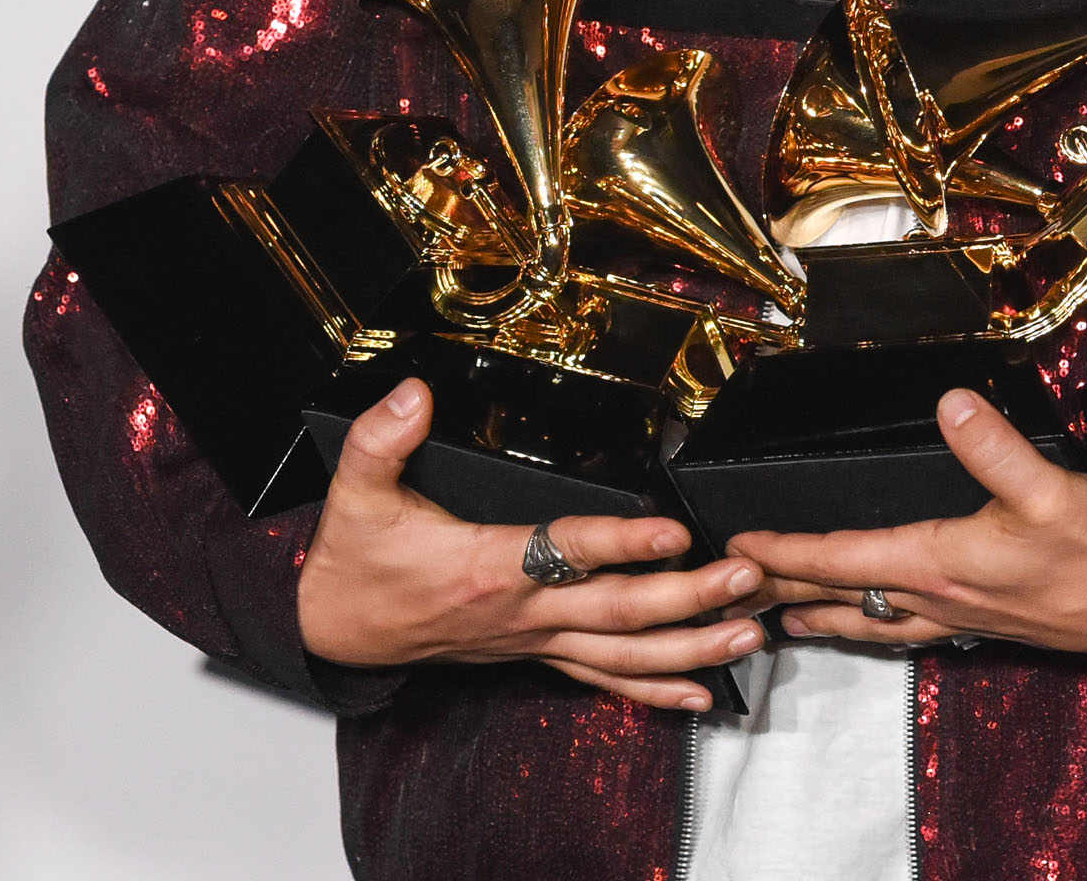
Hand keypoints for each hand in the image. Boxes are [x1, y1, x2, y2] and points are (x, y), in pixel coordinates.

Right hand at [294, 378, 767, 709]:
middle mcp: (524, 612)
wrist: (337, 630)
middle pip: (618, 612)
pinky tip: (700, 693)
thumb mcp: (355, 493)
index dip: (623, 541)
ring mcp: (534, 641)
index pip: (568, 549)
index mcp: (490, 567)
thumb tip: (413, 393)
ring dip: (691, 648)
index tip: (674, 531)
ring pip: (624, 655)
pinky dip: (655, 690)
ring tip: (749, 634)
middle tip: (746, 579)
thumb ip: (381, 439)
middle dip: (689, 598)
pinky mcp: (535, 655)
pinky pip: (603, 680)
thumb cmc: (356, 563)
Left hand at [733, 390, 1086, 655]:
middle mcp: (943, 599)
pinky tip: (885, 621)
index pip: (842, 560)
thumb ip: (995, 447)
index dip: (786, 552)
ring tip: (788, 620)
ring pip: (876, 621)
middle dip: (787, 591)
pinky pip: (912, 629)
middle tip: (735, 589)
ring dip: (827, 617)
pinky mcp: (989, 622)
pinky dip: (878, 625)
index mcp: (942, 565)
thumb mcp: (1049, 489)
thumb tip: (952, 402)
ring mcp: (965, 617)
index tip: (739, 545)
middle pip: (845, 597)